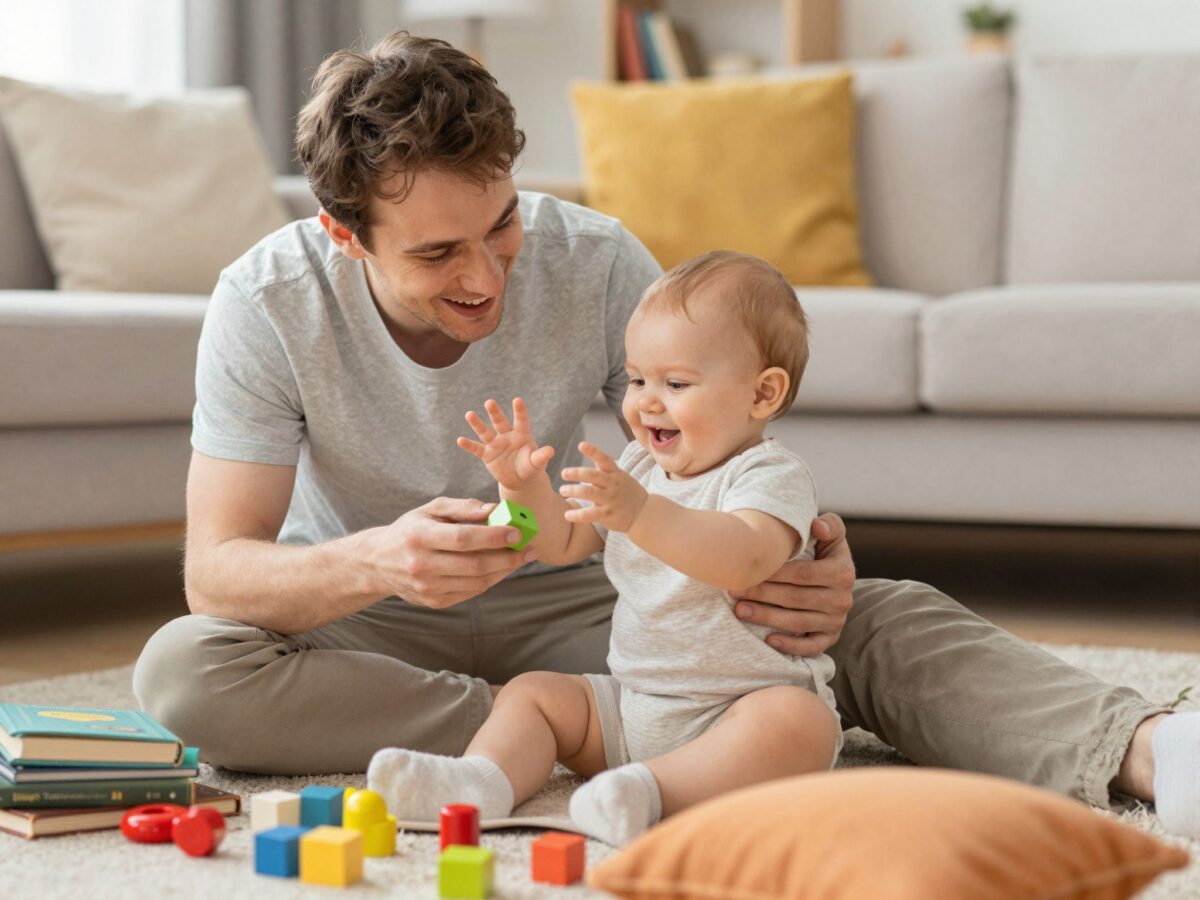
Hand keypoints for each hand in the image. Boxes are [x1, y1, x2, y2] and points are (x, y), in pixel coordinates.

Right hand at [365, 496, 534, 608]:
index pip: (463, 539)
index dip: (493, 537)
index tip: (517, 532)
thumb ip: (462, 507)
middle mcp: (421, 565)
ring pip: (476, 582)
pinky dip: (491, 581)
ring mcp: (427, 587)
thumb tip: (494, 510)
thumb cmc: (411, 529)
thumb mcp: (431, 510)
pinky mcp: (434, 602)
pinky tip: (501, 569)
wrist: (378, 562)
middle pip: (474, 565)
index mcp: (419, 537)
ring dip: (504, 571)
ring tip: (520, 558)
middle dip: (508, 557)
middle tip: (529, 549)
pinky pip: (471, 593)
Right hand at [457, 398, 554, 491]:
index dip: (519, 411)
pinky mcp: (487, 455)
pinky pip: (477, 449)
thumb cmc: (531, 467)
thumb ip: (541, 456)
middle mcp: (507, 436)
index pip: (521, 420)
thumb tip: (551, 450)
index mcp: (522, 434)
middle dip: (495, 413)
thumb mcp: (537, 463)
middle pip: (500, 422)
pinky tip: (460, 440)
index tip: (517, 400)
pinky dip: (469, 445)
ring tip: (469, 414)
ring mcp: (496, 444)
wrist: (520, 480)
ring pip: (485, 432)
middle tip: (489, 402)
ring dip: (477, 424)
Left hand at [559, 442, 647, 531]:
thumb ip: (604, 468)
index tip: (581, 445)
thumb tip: (587, 451)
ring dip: (574, 491)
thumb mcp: (620, 476)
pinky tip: (567, 515)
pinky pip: (590, 514)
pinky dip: (578, 515)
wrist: (644, 513)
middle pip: (593, 476)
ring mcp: (611, 499)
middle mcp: (613, 484)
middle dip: (577, 473)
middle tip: (563, 473)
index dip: (593, 451)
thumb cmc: (627, 492)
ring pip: (590, 493)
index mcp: (615, 473)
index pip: (604, 459)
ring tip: (562, 490)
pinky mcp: (608, 514)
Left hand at [730, 513, 854, 655]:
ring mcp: (836, 621)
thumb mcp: (832, 534)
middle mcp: (843, 599)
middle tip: (734, 589)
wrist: (837, 580)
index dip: (774, 573)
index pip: (803, 574)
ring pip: (797, 623)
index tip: (748, 569)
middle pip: (795, 599)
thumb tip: (817, 525)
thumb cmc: (825, 552)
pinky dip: (790, 646)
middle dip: (761, 594)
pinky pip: (811, 647)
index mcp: (842, 572)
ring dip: (766, 618)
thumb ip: (829, 524)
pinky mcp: (830, 638)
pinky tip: (768, 640)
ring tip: (739, 610)